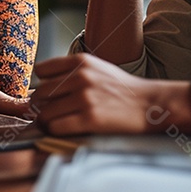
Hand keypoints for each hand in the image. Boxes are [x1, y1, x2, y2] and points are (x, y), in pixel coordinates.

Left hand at [30, 54, 187, 134]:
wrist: (150, 103)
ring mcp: (85, 98)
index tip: (46, 94)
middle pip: (40, 93)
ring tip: (55, 123)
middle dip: (40, 105)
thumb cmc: (121, 88)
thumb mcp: (96, 68)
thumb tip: (41, 88)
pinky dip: (55, 130)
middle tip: (48, 113)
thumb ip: (71, 72)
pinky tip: (63, 129)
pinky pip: (56, 126)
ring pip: (45, 112)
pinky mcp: (90, 119)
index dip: (41, 84)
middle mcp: (81, 77)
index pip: (41, 70)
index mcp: (81, 61)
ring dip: (46, 120)